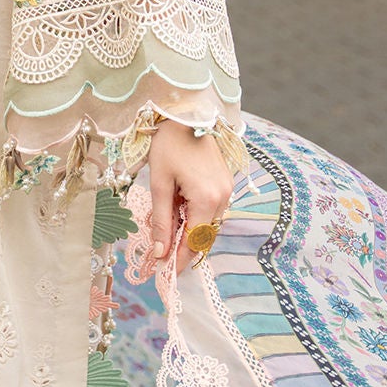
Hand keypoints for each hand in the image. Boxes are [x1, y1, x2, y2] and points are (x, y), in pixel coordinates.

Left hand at [149, 121, 233, 275]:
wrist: (186, 114)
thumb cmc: (168, 145)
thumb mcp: (159, 183)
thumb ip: (160, 219)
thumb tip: (160, 251)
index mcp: (207, 199)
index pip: (194, 241)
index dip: (179, 259)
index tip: (164, 273)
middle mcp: (224, 197)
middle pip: (204, 236)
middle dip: (183, 248)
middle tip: (161, 259)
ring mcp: (228, 190)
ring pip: (209, 225)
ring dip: (189, 233)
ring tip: (166, 236)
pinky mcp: (226, 183)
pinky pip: (212, 211)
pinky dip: (196, 218)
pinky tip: (179, 215)